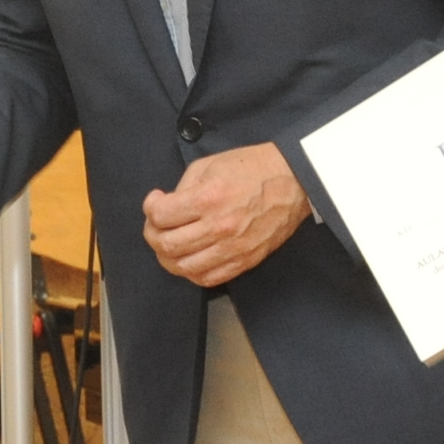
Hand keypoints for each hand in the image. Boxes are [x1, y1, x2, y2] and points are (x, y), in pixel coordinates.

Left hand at [142, 143, 309, 286]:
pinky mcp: (245, 260)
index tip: (155, 201)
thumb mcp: (210, 165)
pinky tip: (191, 257)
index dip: (150, 208)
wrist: (293, 181)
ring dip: (169, 257)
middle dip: (153, 234)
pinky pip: (208, 278)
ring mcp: (232, 248)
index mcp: (207, 198)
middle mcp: (218, 227)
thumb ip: (183, 188)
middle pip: (167, 245)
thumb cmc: (252, 168)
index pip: (161, 216)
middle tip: (157, 225)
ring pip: (184, 268)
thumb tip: (167, 208)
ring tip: (171, 243)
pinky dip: (192, 272)